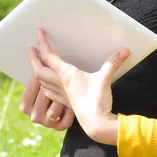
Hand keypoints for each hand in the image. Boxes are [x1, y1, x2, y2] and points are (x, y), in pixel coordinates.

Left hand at [29, 28, 129, 144]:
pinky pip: (49, 92)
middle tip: (31, 49)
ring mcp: (62, 95)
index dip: (42, 43)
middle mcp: (60, 84)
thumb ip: (113, 63)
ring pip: (42, 82)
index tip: (38, 32)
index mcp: (67, 75)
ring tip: (38, 64)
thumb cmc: (98, 102)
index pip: (49, 57)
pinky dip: (44, 85)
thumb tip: (124, 50)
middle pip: (39, 71)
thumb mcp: (105, 79)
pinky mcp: (66, 102)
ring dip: (37, 72)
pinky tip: (48, 85)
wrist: (96, 125)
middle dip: (33, 59)